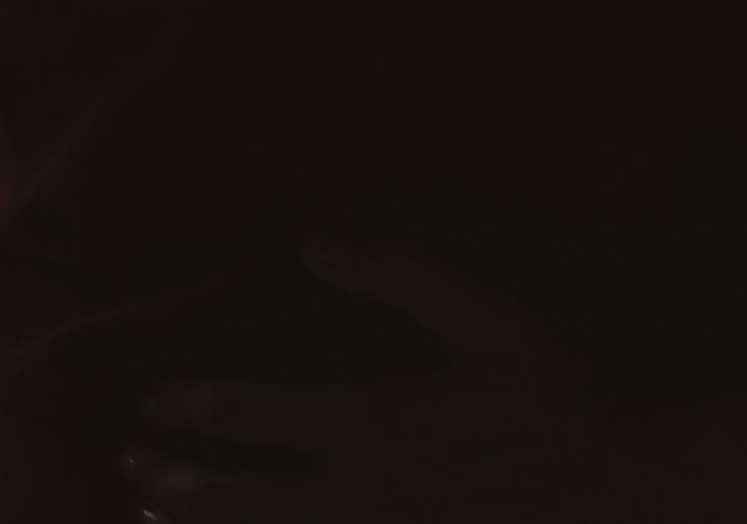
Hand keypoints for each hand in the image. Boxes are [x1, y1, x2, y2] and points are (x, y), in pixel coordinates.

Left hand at [124, 243, 650, 522]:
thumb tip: (319, 248)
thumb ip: (398, 272)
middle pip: (238, 498)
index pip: (256, 417)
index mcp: (376, 422)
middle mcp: (359, 492)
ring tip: (154, 516)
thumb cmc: (554, 388)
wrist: (617, 482)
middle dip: (173, 483)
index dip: (195, 409)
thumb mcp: (483, 311)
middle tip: (129, 465)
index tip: (155, 401)